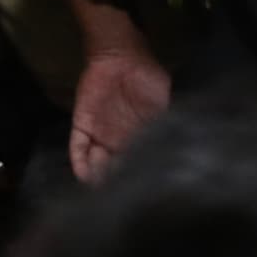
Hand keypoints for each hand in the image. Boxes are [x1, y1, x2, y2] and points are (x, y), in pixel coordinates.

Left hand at [66, 46, 172, 183]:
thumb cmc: (150, 80)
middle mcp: (118, 142)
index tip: (140, 194)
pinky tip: (83, 175)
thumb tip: (179, 153)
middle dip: (113, 184)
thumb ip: (170, 126)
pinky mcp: (82, 125)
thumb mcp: (168, 105)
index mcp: (140, 140)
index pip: (136, 166)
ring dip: (95, 177)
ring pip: (94, 163)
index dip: (136, 180)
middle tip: (117, 199)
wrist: (124, 57)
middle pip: (113, 170)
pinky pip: (77, 147)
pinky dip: (79, 162)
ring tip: (99, 192)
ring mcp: (99, 135)